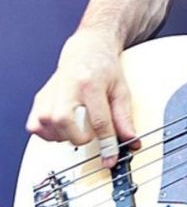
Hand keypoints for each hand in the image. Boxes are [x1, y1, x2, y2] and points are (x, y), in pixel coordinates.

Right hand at [25, 28, 139, 166]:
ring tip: (78, 127)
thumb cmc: (104, 68)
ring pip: (48, 126)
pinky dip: (49, 133)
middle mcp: (67, 86)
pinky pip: (36, 126)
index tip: (111, 157)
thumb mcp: (121, 90)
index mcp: (90, 83)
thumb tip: (131, 141)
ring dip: (65, 135)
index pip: (99, 120)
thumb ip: (125, 118)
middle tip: (89, 135)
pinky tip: (63, 127)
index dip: (107, 143)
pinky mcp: (40, 99)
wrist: (87, 49)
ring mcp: (50, 92)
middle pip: (65, 122)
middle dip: (79, 137)